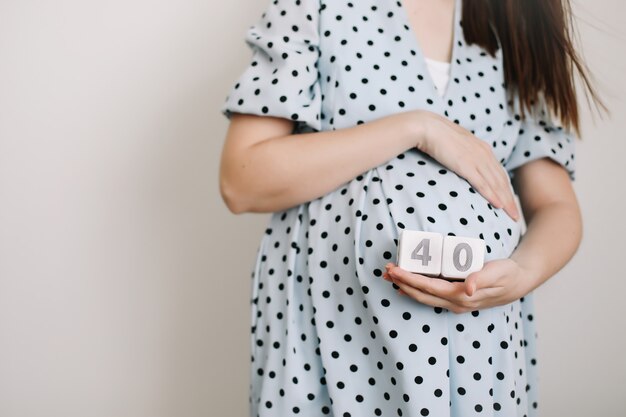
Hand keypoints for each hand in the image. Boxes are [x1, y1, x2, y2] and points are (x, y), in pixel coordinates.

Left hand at [382, 260, 534, 313]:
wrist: (521, 281)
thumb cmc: (508, 274)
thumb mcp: (498, 272)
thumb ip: (481, 279)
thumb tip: (466, 288)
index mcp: (462, 297)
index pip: (429, 288)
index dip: (410, 279)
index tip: (395, 270)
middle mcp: (456, 303)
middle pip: (422, 295)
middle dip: (402, 283)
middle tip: (386, 271)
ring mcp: (456, 304)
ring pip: (425, 298)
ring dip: (406, 287)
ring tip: (390, 276)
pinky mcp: (456, 299)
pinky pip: (431, 296)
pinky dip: (417, 289)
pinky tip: (407, 283)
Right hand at [408, 110, 519, 221]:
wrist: (428, 128)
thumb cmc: (437, 135)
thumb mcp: (457, 143)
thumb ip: (464, 152)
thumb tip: (462, 161)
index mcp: (482, 148)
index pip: (498, 172)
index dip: (505, 189)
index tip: (509, 201)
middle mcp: (484, 154)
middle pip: (501, 181)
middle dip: (510, 199)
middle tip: (515, 216)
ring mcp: (476, 160)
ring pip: (495, 184)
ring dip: (505, 201)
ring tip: (511, 216)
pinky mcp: (466, 166)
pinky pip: (482, 184)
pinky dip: (492, 196)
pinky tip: (498, 206)